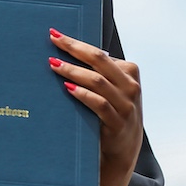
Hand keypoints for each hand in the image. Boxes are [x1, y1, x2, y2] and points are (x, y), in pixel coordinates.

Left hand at [48, 28, 142, 178]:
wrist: (122, 150)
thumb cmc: (111, 113)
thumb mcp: (111, 90)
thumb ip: (99, 73)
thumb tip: (65, 51)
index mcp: (130, 72)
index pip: (100, 53)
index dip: (77, 43)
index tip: (56, 35)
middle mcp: (131, 86)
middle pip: (99, 60)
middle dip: (73, 48)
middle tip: (53, 40)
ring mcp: (127, 105)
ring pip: (97, 81)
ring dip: (73, 70)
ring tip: (54, 64)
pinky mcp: (118, 123)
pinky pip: (99, 104)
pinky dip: (82, 94)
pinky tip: (68, 88)